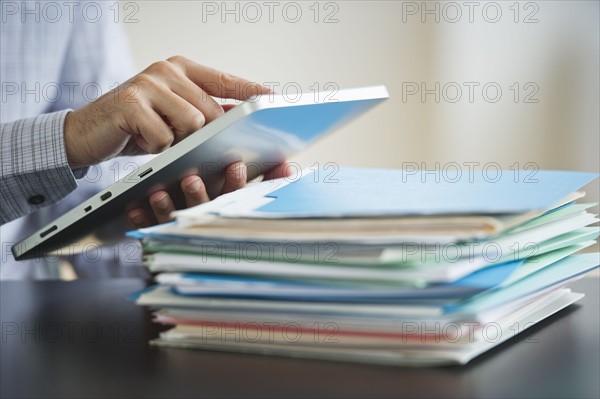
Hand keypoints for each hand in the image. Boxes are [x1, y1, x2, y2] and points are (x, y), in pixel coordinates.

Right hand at [64, 56, 268, 166]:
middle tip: (187, 144)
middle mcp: (167, 70)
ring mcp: (148, 82)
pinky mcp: (130, 101)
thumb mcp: (174, 117)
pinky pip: (164, 137)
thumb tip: (242, 119)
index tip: (276, 98)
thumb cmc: (139, 126)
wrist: (88, 132)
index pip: (225, 79)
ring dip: (178, 142)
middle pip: (212, 110)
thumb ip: (205, 113)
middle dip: (206, 135)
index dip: (251, 90)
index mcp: (182, 69)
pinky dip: (157, 148)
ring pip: (192, 123)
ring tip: (158, 138)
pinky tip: (141, 140)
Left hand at [126, 161, 291, 227]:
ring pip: (173, 221)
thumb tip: (287, 167)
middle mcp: (205, 226)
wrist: (197, 275)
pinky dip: (141, 217)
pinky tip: (134, 204)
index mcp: (227, 214)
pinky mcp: (158, 240)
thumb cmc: (226, 223)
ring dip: (166, 207)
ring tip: (160, 192)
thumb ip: (270, 182)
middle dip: (197, 196)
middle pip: (202, 210)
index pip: (234, 199)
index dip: (236, 183)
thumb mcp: (249, 201)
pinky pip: (148, 230)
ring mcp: (180, 234)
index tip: (235, 165)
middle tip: (191, 179)